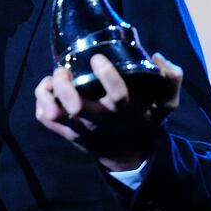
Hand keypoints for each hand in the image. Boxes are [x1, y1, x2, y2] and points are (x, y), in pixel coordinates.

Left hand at [34, 53, 182, 170]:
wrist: (126, 153)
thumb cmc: (142, 118)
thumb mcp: (164, 103)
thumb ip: (169, 80)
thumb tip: (158, 57)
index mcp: (124, 110)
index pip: (117, 95)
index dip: (106, 75)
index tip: (97, 57)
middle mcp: (99, 120)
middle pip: (75, 106)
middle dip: (65, 85)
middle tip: (64, 69)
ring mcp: (80, 129)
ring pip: (54, 113)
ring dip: (48, 93)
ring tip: (52, 79)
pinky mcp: (66, 132)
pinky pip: (45, 118)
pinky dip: (40, 100)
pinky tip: (48, 90)